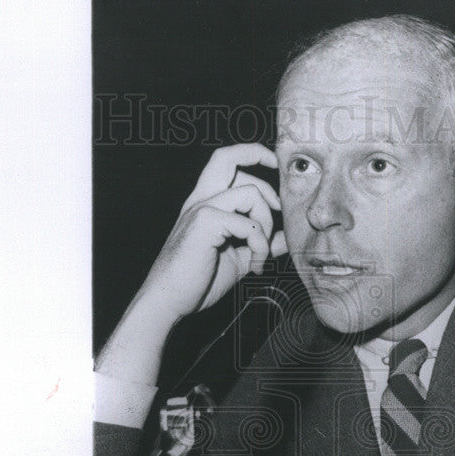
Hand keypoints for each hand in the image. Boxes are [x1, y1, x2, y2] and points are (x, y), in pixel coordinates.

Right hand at [96, 143, 287, 385]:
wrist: (169, 301)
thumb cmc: (197, 281)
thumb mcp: (237, 258)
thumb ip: (258, 244)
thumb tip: (285, 239)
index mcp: (205, 203)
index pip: (226, 161)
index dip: (252, 154)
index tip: (274, 164)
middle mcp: (200, 199)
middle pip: (228, 156)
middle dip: (262, 166)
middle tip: (278, 206)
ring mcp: (201, 208)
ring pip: (249, 192)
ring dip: (266, 223)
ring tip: (261, 253)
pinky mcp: (205, 223)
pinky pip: (249, 224)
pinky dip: (260, 245)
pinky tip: (255, 266)